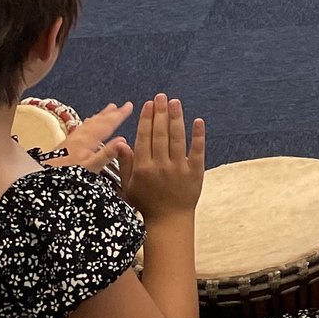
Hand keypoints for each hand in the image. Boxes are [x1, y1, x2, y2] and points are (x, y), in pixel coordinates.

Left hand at [55, 100, 134, 171]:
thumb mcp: (89, 167)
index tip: (129, 105)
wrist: (40, 177)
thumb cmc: (66, 174)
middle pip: (97, 122)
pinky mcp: (65, 145)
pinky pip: (81, 129)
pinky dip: (88, 123)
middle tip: (121, 105)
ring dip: (100, 116)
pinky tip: (88, 125)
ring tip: (108, 109)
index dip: (118, 115)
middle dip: (110, 114)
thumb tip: (123, 140)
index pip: (106, 125)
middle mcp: (79, 137)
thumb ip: (106, 154)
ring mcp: (71, 140)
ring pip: (88, 124)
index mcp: (87, 141)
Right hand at [118, 95, 204, 218]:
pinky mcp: (195, 172)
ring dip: (176, 118)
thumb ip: (126, 164)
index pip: (144, 138)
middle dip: (160, 113)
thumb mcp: (129, 186)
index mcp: (143, 168)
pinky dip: (198, 136)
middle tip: (161, 96)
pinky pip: (197, 151)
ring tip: (175, 102)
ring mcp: (178, 168)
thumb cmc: (146, 203)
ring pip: (177, 139)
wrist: (169, 221)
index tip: (149, 104)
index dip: (146, 119)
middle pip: (160, 134)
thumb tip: (120, 143)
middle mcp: (160, 166)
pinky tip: (198, 121)